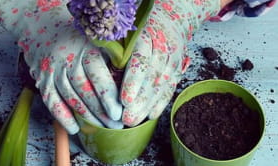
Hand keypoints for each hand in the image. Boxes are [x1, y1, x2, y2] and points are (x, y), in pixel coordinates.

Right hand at [0, 0, 122, 133]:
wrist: (39, 25)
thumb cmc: (74, 35)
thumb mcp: (93, 38)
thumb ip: (108, 56)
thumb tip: (127, 80)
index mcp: (84, 49)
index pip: (97, 77)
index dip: (108, 97)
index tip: (118, 112)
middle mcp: (67, 61)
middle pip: (85, 92)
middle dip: (101, 112)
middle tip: (115, 126)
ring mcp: (53, 72)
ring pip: (70, 99)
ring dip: (87, 117)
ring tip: (102, 128)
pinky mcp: (42, 80)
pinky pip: (52, 102)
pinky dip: (63, 117)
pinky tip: (75, 128)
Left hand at [120, 0, 220, 126]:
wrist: (169, 22)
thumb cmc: (140, 31)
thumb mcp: (128, 35)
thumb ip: (118, 52)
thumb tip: (101, 78)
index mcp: (146, 36)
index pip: (141, 59)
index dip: (134, 80)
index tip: (124, 100)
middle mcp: (162, 46)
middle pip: (153, 76)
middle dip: (140, 99)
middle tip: (127, 118)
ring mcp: (173, 58)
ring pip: (162, 84)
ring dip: (148, 104)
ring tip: (134, 120)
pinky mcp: (178, 69)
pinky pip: (171, 87)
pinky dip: (161, 103)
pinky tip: (151, 115)